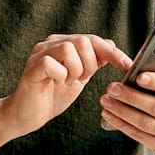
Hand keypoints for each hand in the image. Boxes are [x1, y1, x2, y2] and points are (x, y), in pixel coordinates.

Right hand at [3, 35, 131, 135]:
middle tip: (81, 79)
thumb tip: (111, 44)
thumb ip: (93, 62)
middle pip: (83, 40)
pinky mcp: (32, 67)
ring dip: (76, 70)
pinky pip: (55, 64)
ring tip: (67, 82)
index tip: (127, 65)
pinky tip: (56, 84)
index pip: (93, 39)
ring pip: (70, 48)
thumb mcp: (79, 77)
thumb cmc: (51, 97)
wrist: (27, 116)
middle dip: (90, 64)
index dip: (112, 52)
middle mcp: (50, 44)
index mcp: (62, 44)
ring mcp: (39, 54)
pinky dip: (61, 76)